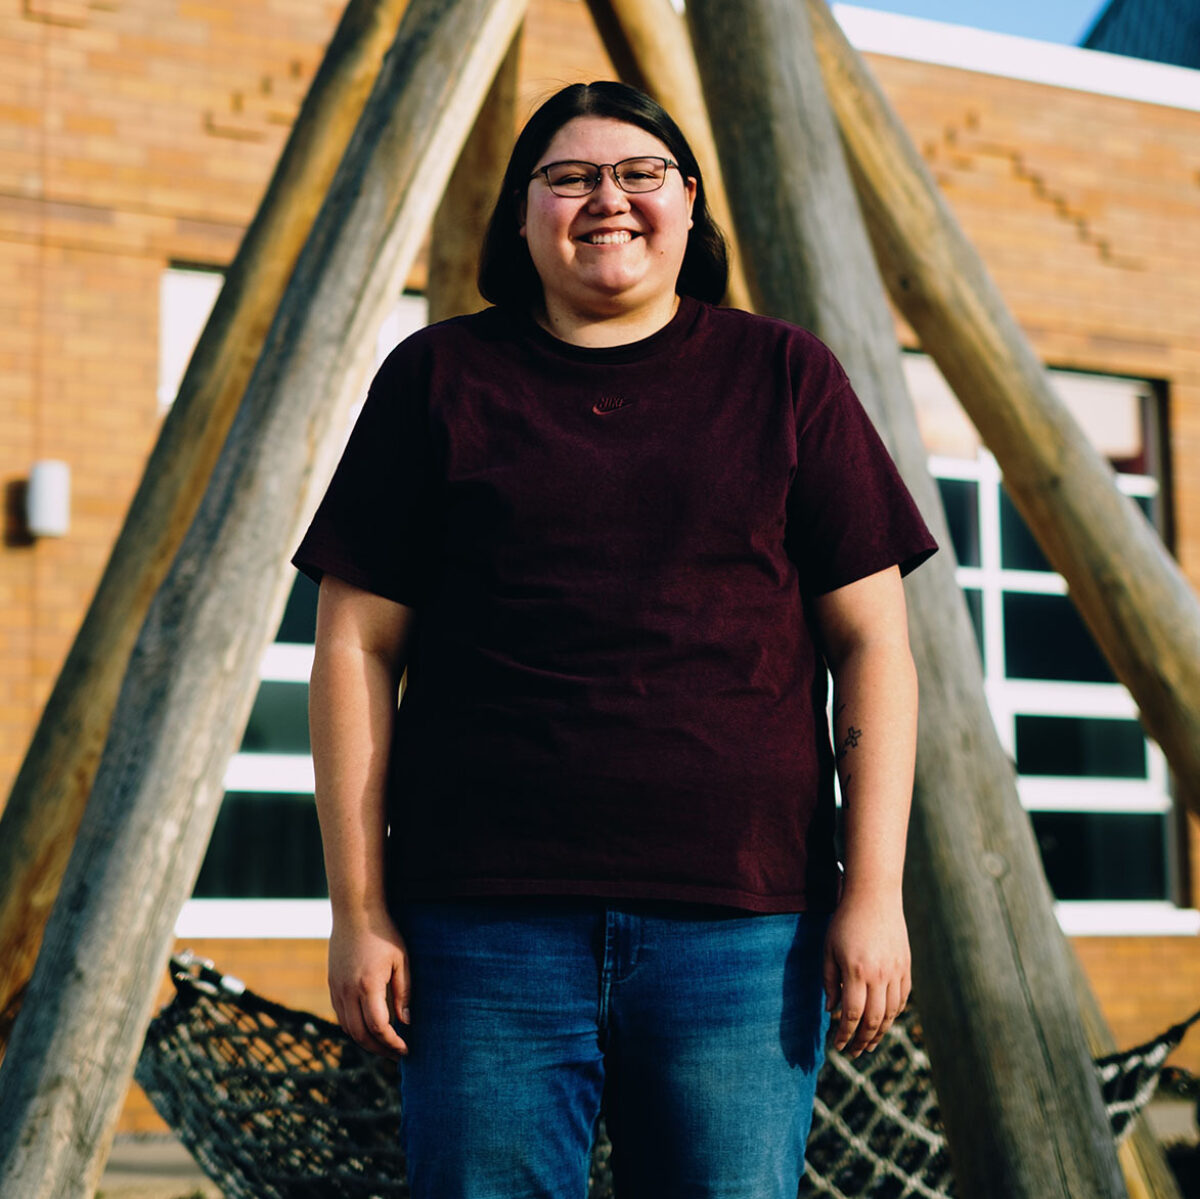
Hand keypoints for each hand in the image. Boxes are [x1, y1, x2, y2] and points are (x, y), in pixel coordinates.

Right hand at [328, 909, 410, 1059]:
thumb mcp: (401, 960)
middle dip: (380, 1048)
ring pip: (348, 1028)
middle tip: (397, 1054)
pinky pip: (341, 1016)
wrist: (355, 913)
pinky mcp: (332, 984)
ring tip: (384, 1045)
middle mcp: (348, 992)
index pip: (379, 1027)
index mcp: (368, 986)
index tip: (406, 1049)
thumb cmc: (384, 933)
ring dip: (365, 1041)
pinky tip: (369, 1028)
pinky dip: (354, 1028)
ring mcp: (336, 989)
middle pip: (361, 1034)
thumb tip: (406, 1022)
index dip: (392, 1042)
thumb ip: (404, 992)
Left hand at [822, 888, 910, 1057]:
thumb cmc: (845, 921)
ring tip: (868, 1044)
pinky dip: (893, 1015)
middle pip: (874, 1020)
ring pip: (891, 1013)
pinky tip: (884, 1022)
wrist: (874, 896)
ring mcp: (896, 972)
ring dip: (880, 1033)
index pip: (852, 1014)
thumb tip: (832, 1011)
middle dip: (862, 1041)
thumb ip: (829, 981)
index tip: (838, 1046)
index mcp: (856, 972)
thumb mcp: (829, 949)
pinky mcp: (906, 967)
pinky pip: (902, 999)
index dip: (845, 1035)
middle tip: (853, 1053)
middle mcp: (879, 975)